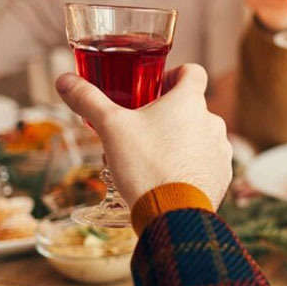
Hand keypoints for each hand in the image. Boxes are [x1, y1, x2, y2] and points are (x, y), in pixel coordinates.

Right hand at [54, 64, 232, 207]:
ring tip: (153, 156)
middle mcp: (213, 122)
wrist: (173, 214)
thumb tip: (64, 80)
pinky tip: (169, 176)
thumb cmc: (145, 165)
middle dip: (169, 115)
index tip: (156, 88)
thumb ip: (88, 100)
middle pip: (193, 107)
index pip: (193, 71)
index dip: (175, 74)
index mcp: (190, 102)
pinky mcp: (222, 176)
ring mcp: (221, 150)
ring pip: (200, 135)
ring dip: (181, 140)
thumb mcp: (111, 128)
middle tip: (143, 129)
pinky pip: (207, 162)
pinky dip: (191, 164)